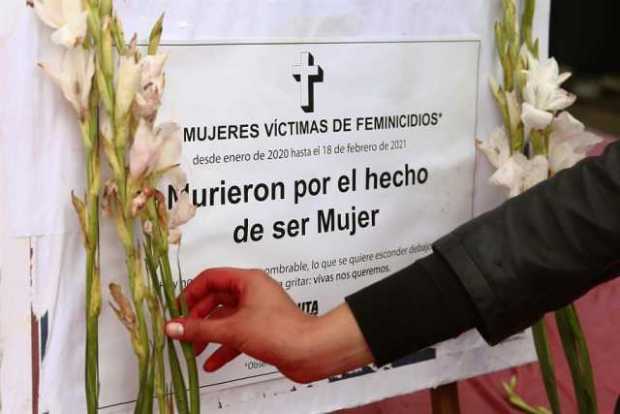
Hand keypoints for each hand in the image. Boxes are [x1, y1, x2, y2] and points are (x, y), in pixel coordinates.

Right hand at [164, 267, 373, 382]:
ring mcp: (257, 312)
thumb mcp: (232, 329)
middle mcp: (252, 292)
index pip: (212, 278)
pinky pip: (236, 335)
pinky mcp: (262, 331)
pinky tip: (211, 364)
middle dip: (198, 317)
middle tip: (182, 332)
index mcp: (248, 281)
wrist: (310, 352)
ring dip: (208, 334)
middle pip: (216, 299)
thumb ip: (200, 328)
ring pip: (225, 319)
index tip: (177, 310)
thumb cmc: (278, 331)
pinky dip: (223, 347)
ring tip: (192, 350)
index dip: (192, 292)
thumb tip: (172, 326)